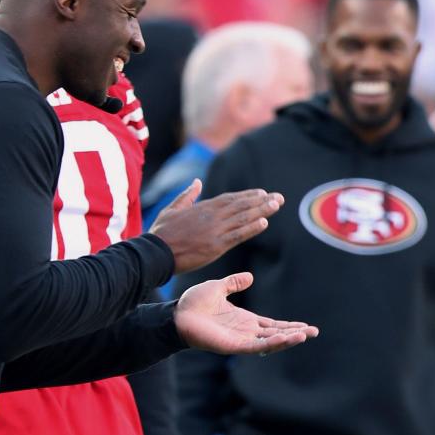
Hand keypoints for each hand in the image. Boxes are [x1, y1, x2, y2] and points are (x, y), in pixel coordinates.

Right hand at [149, 180, 283, 273]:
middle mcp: (212, 216)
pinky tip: (264, 223)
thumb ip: (187, 195)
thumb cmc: (161, 232)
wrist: (156, 251)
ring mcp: (215, 231)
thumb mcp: (172, 208)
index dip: (248, 195)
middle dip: (261, 201)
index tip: (262, 193)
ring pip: (243, 218)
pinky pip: (237, 235)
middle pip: (241, 206)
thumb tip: (196, 182)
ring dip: (261, 211)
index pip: (230, 199)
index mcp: (203, 207)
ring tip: (276, 205)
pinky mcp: (216, 245)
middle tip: (279, 197)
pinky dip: (251, 229)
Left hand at [175, 272, 318, 354]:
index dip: (288, 325)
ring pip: (270, 341)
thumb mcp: (217, 288)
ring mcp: (240, 339)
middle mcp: (245, 331)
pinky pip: (258, 346)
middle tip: (314, 331)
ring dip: (288, 339)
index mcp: (243, 319)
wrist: (177, 314)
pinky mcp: (234, 345)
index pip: (271, 324)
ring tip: (306, 334)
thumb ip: (233, 283)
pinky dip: (273, 343)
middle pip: (276, 334)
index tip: (306, 325)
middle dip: (295, 333)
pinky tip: (288, 338)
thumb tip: (250, 276)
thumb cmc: (193, 303)